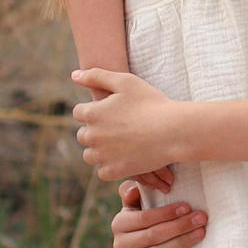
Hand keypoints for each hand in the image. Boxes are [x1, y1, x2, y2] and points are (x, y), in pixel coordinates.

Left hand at [70, 67, 188, 181]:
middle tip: (116, 128)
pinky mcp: (114, 171)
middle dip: (95, 131)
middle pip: (83, 135)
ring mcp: (102, 156)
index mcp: (92, 113)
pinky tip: (123, 158)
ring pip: (90, 155)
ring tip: (118, 144)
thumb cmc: (151, 103)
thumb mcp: (125, 81)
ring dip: (99, 150)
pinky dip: (110, 166)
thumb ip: (97, 75)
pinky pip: (103, 172)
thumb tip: (74, 75)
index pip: (79, 113)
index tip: (110, 112)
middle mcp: (92, 136)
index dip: (94, 111)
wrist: (173, 130)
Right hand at [112, 181, 206, 247]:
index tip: (188, 207)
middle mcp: (119, 245)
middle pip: (153, 235)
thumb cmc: (144, 222)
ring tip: (200, 233)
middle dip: (180, 226)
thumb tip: (133, 188)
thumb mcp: (136, 206)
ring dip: (181, 243)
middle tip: (201, 218)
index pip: (144, 218)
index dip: (167, 213)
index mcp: (119, 224)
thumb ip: (132, 194)